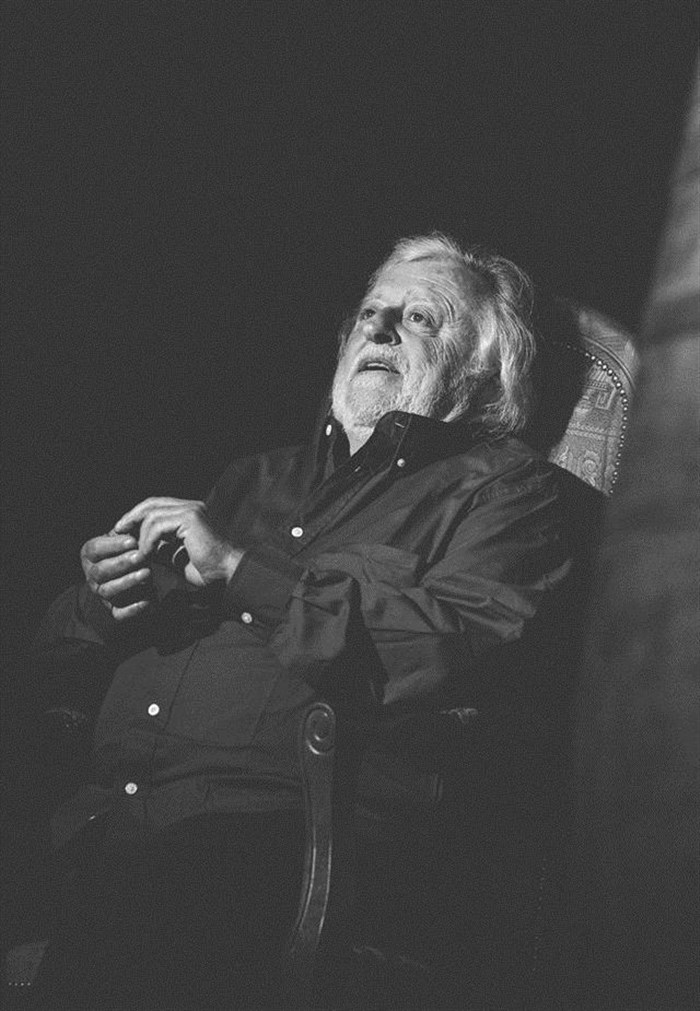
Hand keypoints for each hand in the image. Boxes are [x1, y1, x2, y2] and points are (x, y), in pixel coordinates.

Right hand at [81, 532, 151, 621]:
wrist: (131, 578)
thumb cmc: (129, 550)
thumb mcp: (126, 538)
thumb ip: (129, 530)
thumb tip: (138, 521)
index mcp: (90, 554)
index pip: (95, 549)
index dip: (113, 545)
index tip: (132, 541)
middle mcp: (92, 575)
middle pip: (101, 571)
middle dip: (121, 563)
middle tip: (140, 557)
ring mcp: (101, 593)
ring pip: (109, 590)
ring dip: (128, 582)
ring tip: (147, 573)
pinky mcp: (114, 611)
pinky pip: (119, 613)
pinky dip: (133, 609)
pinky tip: (149, 601)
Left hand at [113, 497, 242, 587]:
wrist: (223, 575)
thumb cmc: (203, 569)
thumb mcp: (171, 555)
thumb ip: (156, 545)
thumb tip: (135, 543)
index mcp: (188, 513)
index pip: (155, 505)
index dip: (136, 516)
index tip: (121, 531)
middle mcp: (191, 507)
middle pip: (151, 503)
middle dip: (131, 517)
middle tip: (116, 532)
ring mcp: (191, 510)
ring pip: (152, 514)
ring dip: (139, 535)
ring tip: (136, 552)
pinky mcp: (190, 518)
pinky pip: (158, 525)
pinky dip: (148, 540)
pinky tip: (146, 555)